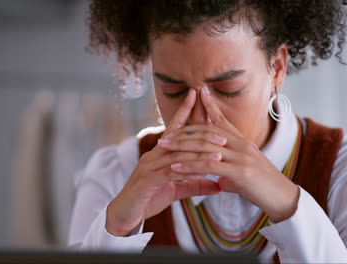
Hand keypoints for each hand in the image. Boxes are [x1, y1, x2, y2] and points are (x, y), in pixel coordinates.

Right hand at [105, 89, 222, 236]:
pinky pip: (169, 173)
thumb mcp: (175, 191)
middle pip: (179, 140)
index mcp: (158, 155)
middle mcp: (152, 156)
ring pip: (177, 156)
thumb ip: (194, 185)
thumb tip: (218, 184)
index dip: (184, 112)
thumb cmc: (147, 200)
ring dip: (199, 154)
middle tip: (222, 136)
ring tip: (219, 154)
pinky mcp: (146, 181)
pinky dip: (187, 172)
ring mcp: (148, 167)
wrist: (123, 215)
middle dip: (201, 135)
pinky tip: (201, 172)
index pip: (173, 130)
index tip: (196, 97)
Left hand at [158, 86, 299, 222]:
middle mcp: (241, 145)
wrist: (283, 199)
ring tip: (164, 147)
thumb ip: (229, 171)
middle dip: (184, 132)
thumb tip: (217, 179)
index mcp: (242, 142)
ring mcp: (241, 156)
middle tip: (164, 135)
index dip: (210, 106)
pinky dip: (190, 165)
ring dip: (181, 146)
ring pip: (205, 146)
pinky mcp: (240, 172)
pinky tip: (175, 167)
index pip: (223, 120)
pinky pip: (208, 166)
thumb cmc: (262, 187)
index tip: (198, 93)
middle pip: (208, 131)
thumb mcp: (243, 174)